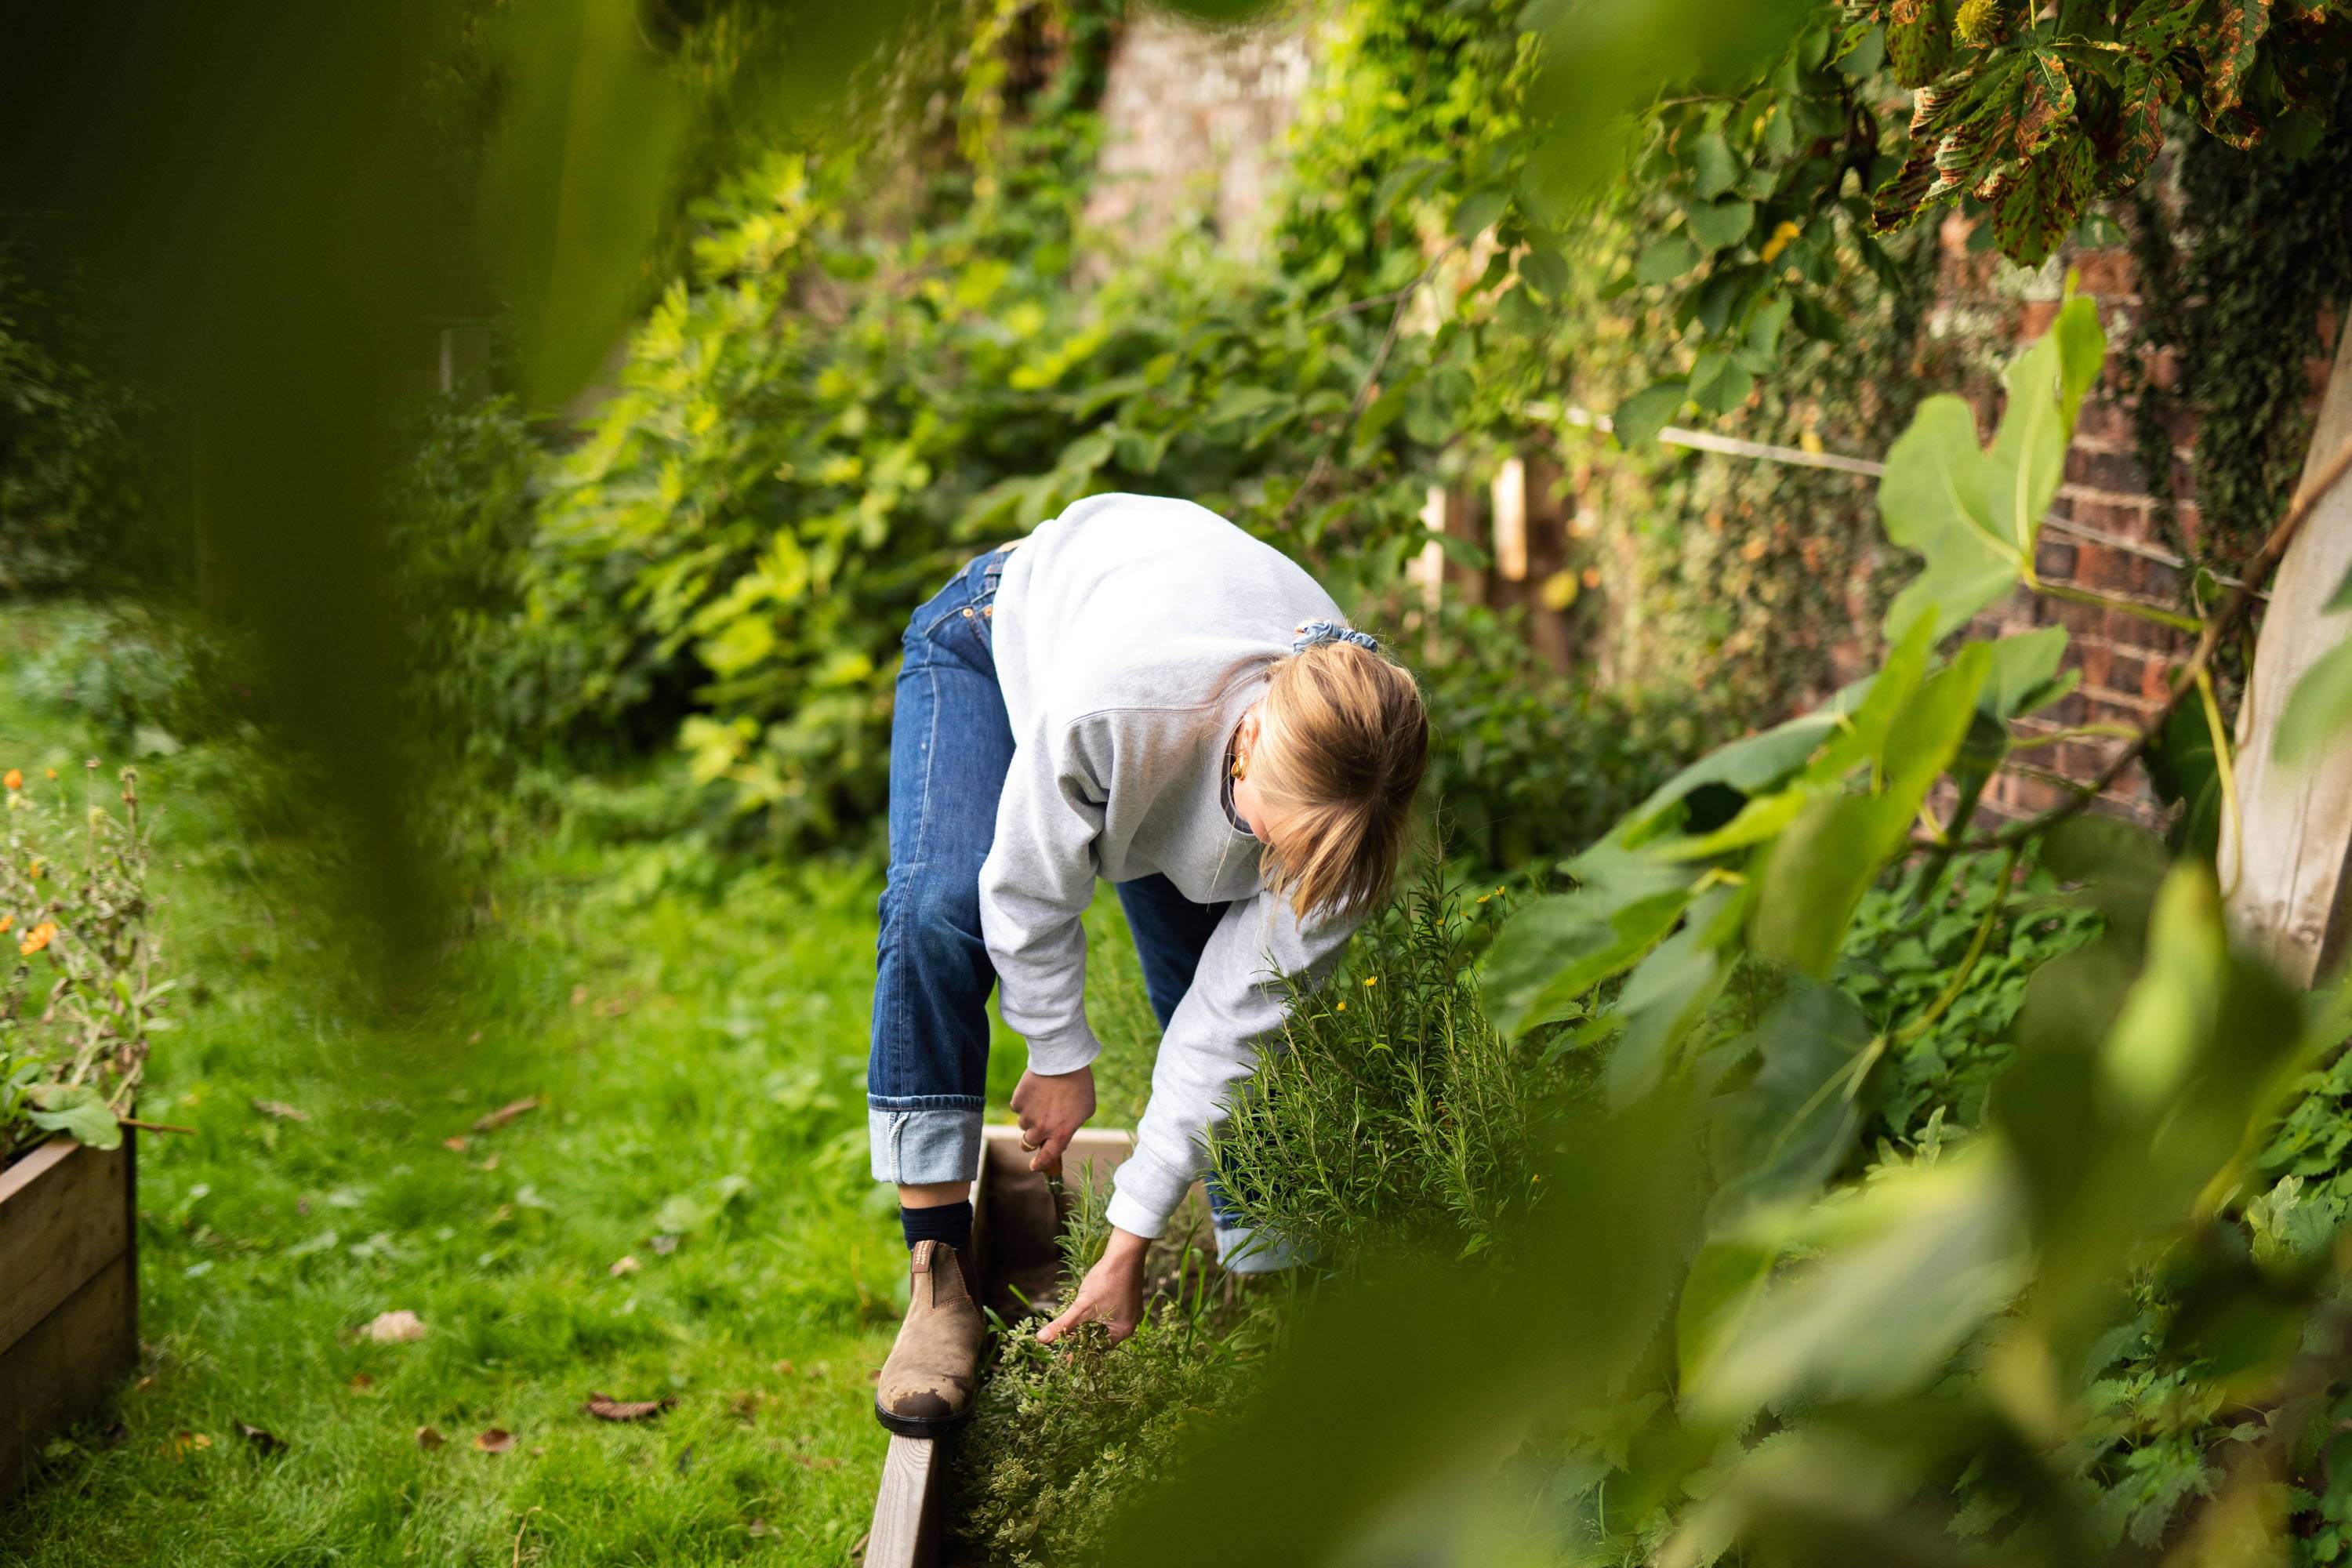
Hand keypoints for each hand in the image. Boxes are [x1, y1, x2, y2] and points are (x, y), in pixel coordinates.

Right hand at [1009, 1065, 1094, 1174]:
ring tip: (1042, 1100)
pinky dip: (1024, 1102)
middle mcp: (1042, 1129)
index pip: (1046, 1158)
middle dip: (1031, 1139)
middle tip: (1037, 1128)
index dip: (1039, 1164)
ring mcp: (1027, 1116)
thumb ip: (1072, 1127)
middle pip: (1028, 1143)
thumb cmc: (1079, 1085)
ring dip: (1029, 1118)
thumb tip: (1062, 1138)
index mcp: (1061, 1134)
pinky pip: (1018, 1107)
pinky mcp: (1018, 1102)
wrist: (1062, 1061)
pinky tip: (1036, 1090)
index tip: (1034, 1166)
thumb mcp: (1086, 1111)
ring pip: (1023, 1124)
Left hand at [1039, 1227, 1147, 1344]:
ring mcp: (1132, 1310)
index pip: (1098, 1348)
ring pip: (1107, 1323)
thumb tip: (1041, 1339)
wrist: (1124, 1255)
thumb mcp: (1081, 1306)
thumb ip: (1062, 1324)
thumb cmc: (1105, 1281)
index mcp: (1122, 1331)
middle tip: (1067, 1334)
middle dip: (1084, 1335)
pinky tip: (1090, 1304)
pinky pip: (1112, 1311)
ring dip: (1091, 1322)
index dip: (1080, 1349)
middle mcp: (1131, 1323)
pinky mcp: (1130, 1297)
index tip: (1065, 1352)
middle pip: (1102, 1336)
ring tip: (1076, 1319)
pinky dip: (1099, 1311)